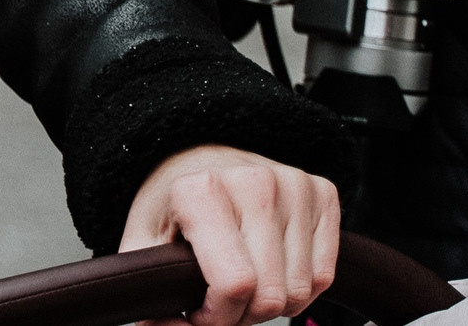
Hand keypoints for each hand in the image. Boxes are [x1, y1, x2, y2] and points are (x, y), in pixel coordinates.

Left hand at [121, 145, 338, 325]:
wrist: (202, 158)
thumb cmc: (173, 203)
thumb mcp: (143, 242)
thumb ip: (148, 291)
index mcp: (201, 190)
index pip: (234, 284)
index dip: (217, 317)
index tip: (199, 309)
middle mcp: (253, 182)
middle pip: (271, 296)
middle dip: (243, 314)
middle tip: (221, 297)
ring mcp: (293, 186)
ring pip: (302, 291)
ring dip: (272, 302)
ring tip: (244, 278)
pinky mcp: (322, 193)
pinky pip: (325, 276)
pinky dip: (299, 286)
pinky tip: (271, 267)